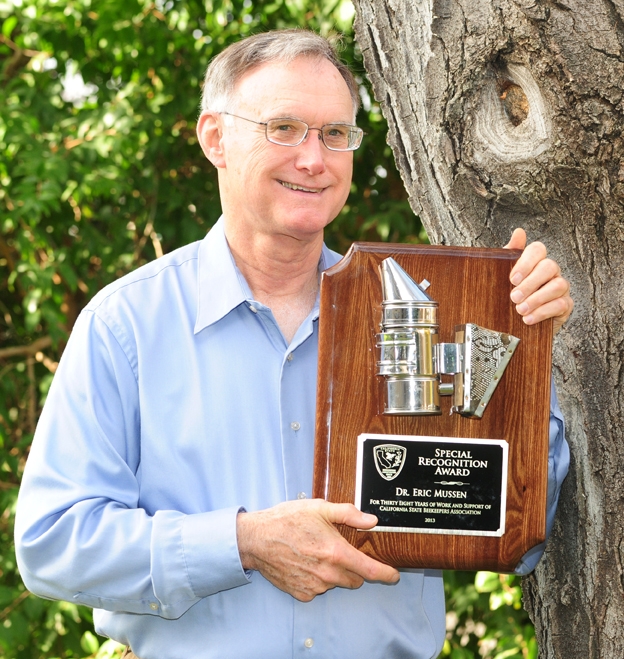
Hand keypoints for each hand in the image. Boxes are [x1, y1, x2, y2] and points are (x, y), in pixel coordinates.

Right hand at [236, 499, 399, 601]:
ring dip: (334, 572)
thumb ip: (348, 514)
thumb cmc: (286, 520)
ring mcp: (314, 586)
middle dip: (353, 567)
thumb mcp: (319, 508)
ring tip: (316, 553)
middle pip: (355, 579)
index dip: (386, 574)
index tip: (394, 575)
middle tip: (339, 550)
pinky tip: (305, 562)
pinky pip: (318, 589)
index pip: (370, 570)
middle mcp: (328, 573)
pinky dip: (317, 578)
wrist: (256, 539)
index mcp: (336, 553)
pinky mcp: (302, 593)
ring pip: (336, 583)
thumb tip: (371, 520)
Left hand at [504, 228, 572, 333]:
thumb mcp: (502, 277)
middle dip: (531, 283)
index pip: (537, 249)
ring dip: (537, 299)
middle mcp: (550, 271)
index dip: (526, 262)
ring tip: (520, 310)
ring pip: (558, 285)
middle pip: (549, 266)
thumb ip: (508, 255)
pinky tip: (528, 319)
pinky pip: (561, 304)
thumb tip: (519, 232)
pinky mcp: (565, 305)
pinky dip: (542, 312)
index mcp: (534, 261)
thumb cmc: (509, 296)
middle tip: (514, 297)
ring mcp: (560, 287)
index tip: (512, 279)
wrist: (513, 324)